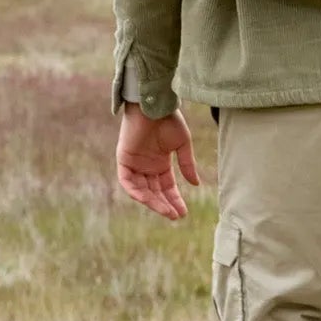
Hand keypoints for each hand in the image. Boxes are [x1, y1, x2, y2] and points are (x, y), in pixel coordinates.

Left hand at [116, 104, 199, 221]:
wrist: (154, 104)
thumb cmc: (169, 120)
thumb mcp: (182, 144)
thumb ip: (187, 164)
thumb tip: (196, 184)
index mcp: (160, 163)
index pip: (167, 187)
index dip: (175, 200)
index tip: (184, 212)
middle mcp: (147, 166)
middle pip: (155, 191)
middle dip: (165, 204)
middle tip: (176, 216)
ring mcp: (135, 163)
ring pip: (142, 189)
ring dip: (153, 201)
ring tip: (166, 211)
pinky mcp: (124, 159)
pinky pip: (127, 181)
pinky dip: (136, 191)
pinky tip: (148, 199)